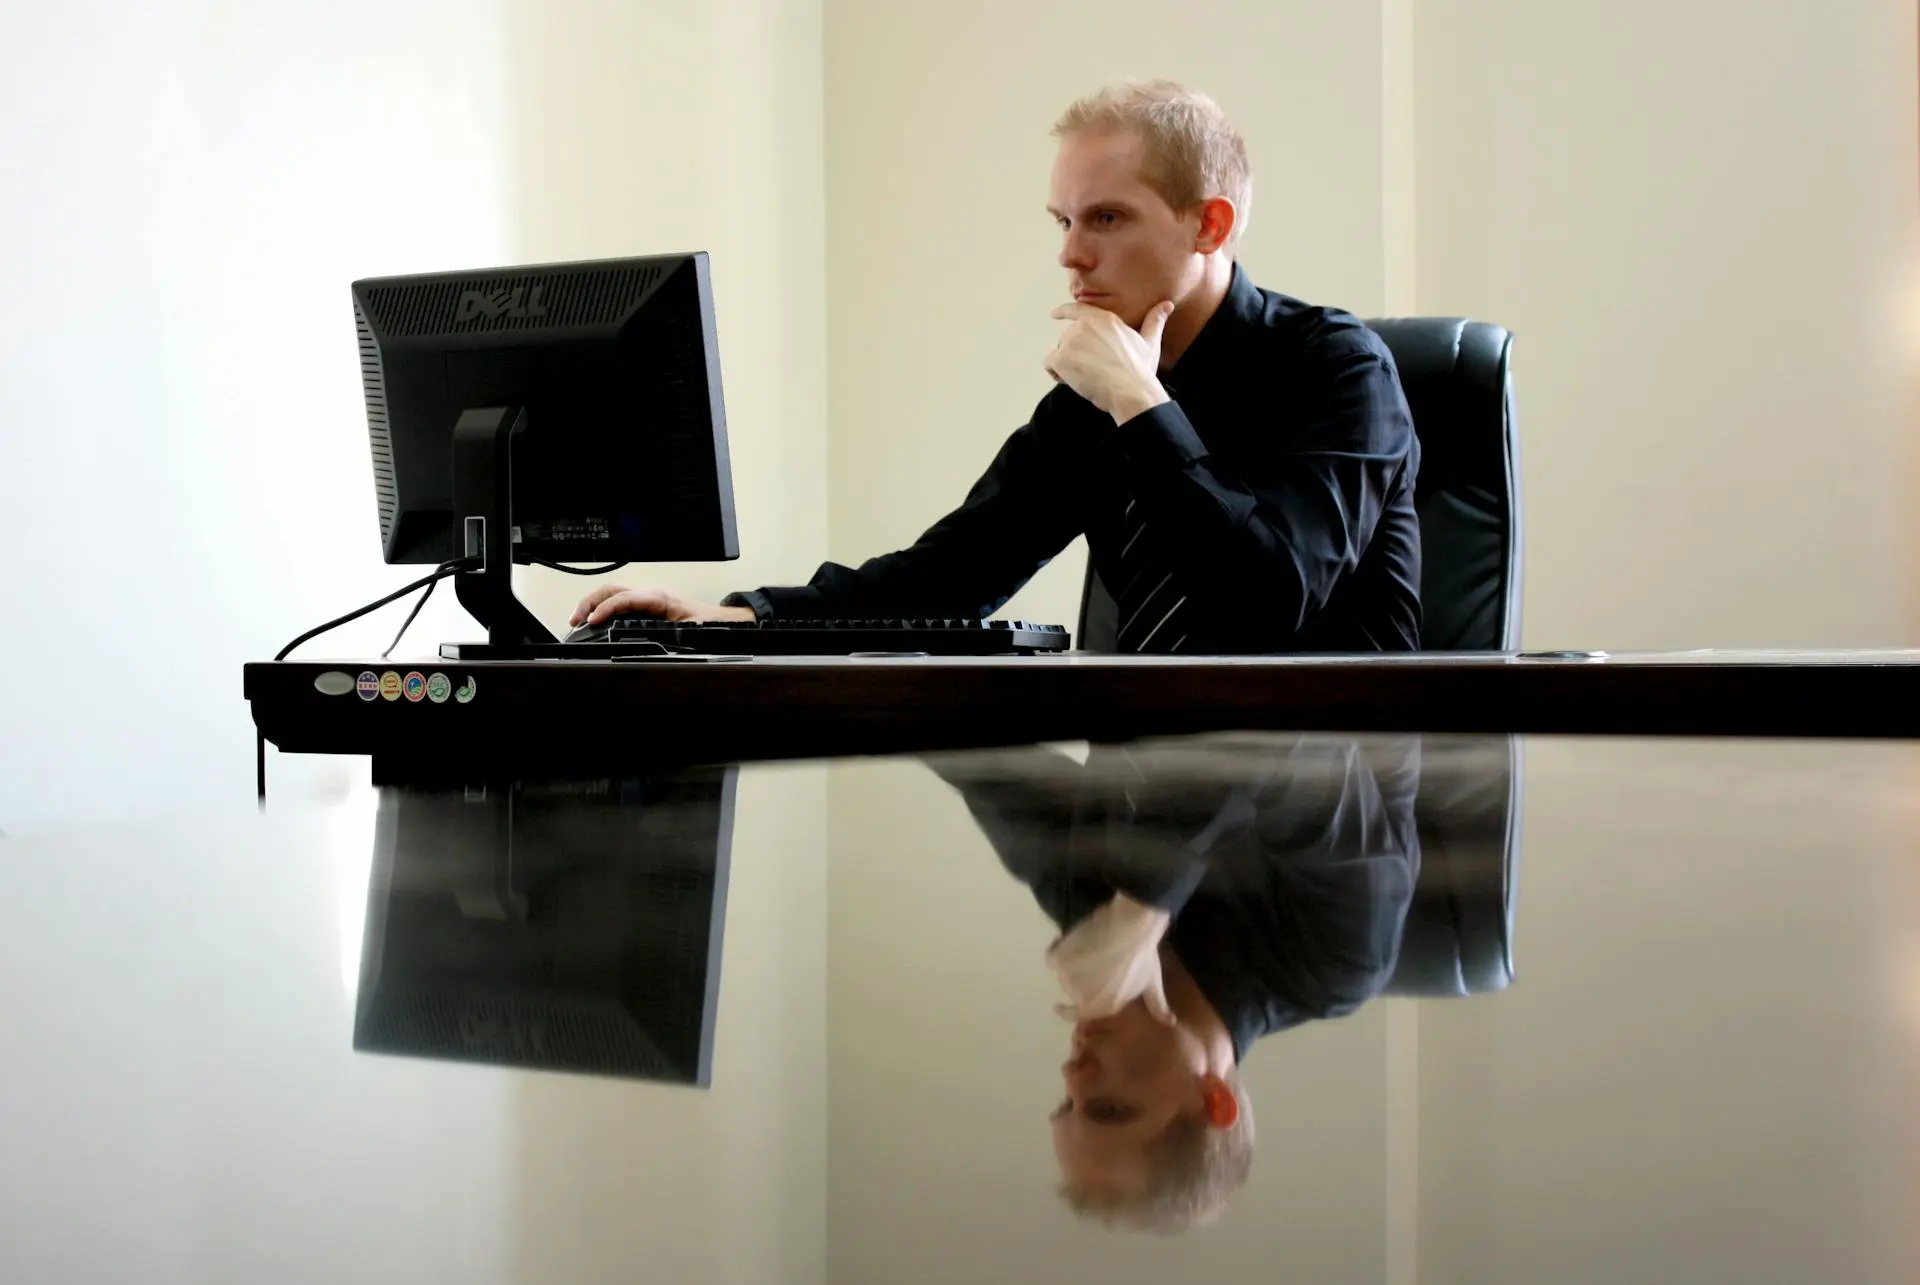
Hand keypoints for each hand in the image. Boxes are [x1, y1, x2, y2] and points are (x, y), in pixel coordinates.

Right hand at [569, 584, 754, 626]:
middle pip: (612, 590)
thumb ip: (673, 636)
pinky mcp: (643, 606)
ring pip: (612, 594)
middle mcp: (649, 595)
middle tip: (575, 621)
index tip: (592, 621)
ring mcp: (645, 599)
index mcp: (659, 598)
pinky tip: (593, 621)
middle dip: (590, 602)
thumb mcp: (691, 631)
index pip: (626, 598)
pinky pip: (617, 602)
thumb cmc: (706, 623)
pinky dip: (601, 608)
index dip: (606, 608)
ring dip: (592, 604)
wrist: (719, 621)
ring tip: (577, 621)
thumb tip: (656, 643)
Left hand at [1045, 300, 1174, 422]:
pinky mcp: (1062, 357)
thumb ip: (1154, 321)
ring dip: (1068, 367)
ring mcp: (1071, 340)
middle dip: (1075, 355)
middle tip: (1094, 371)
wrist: (1130, 391)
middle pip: (1068, 339)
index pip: (1077, 309)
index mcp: (1104, 318)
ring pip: (1059, 353)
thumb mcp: (1150, 342)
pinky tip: (1074, 381)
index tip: (1054, 314)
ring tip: (1088, 378)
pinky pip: (1050, 365)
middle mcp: (1085, 325)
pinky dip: (1057, 374)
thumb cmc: (1141, 370)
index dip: (1064, 311)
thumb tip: (1167, 305)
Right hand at [1046, 893, 1174, 1024]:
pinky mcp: (1059, 958)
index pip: (1077, 1015)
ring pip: (1064, 972)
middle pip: (1074, 989)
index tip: (1058, 1007)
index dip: (1066, 1011)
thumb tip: (1170, 1022)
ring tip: (1087, 947)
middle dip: (1081, 979)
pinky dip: (1059, 950)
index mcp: (1102, 1007)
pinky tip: (1070, 941)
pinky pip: (1053, 956)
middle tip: (1094, 961)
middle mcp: (1081, 997)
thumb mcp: (1152, 983)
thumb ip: (1157, 1006)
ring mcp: (1068, 978)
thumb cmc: (1143, 959)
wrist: (1130, 927)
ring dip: (1071, 963)